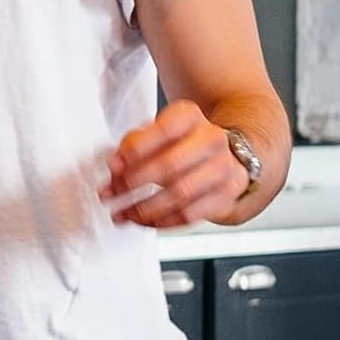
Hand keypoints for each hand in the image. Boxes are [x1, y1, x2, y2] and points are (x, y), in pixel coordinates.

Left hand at [100, 99, 249, 228]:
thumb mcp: (153, 132)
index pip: (163, 130)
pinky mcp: (226, 195)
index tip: (114, 166)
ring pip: (181, 193)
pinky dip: (163, 222)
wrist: (217, 155)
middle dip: (134, 183)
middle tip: (112, 193)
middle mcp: (211, 139)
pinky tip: (146, 221)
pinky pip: (191, 214)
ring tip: (124, 213)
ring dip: (145, 208)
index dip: (135, 150)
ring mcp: (223, 168)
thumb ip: (131, 144)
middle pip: (170, 164)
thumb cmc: (179, 142)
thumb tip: (116, 164)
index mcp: (189, 117)